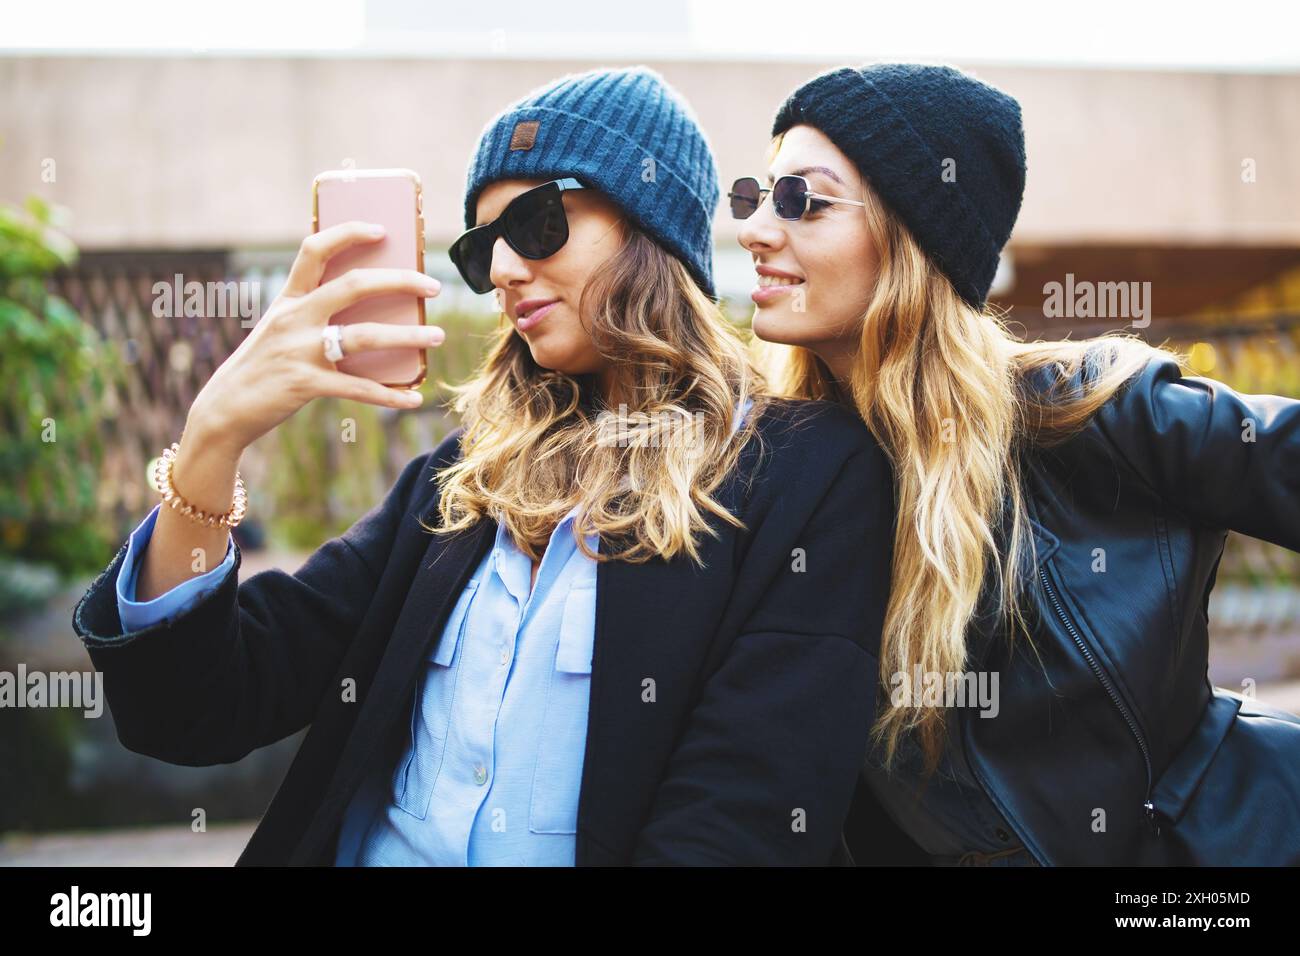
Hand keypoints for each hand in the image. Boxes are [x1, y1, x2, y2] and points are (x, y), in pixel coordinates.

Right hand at [187, 221, 443, 455]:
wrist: (225, 409)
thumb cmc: (263, 366)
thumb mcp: (280, 329)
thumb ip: (314, 316)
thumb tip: (374, 311)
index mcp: (288, 299)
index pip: (315, 249)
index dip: (349, 233)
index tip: (383, 230)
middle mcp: (294, 318)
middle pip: (355, 285)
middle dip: (400, 281)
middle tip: (434, 286)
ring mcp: (300, 350)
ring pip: (366, 336)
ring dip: (408, 336)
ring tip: (438, 336)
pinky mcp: (306, 384)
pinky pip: (359, 388)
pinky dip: (391, 395)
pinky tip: (414, 398)